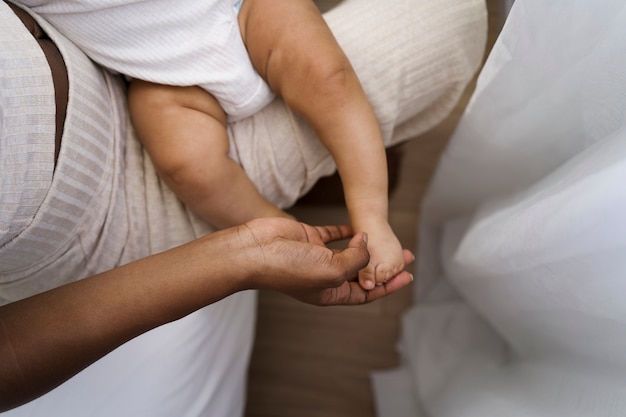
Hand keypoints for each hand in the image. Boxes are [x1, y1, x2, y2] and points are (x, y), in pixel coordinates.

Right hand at [235, 217, 413, 304]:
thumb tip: (366, 243)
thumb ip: (356, 259)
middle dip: (383, 264)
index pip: (366, 292)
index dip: (388, 285)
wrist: (256, 251)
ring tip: (387, 240)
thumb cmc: (289, 268)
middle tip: (405, 255)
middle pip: (361, 272)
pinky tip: (359, 227)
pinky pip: (332, 235)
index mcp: (330, 293)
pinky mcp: (308, 238)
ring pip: (349, 252)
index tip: (406, 276)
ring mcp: (316, 257)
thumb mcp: (332, 271)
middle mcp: (325, 276)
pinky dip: (346, 231)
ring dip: (368, 247)